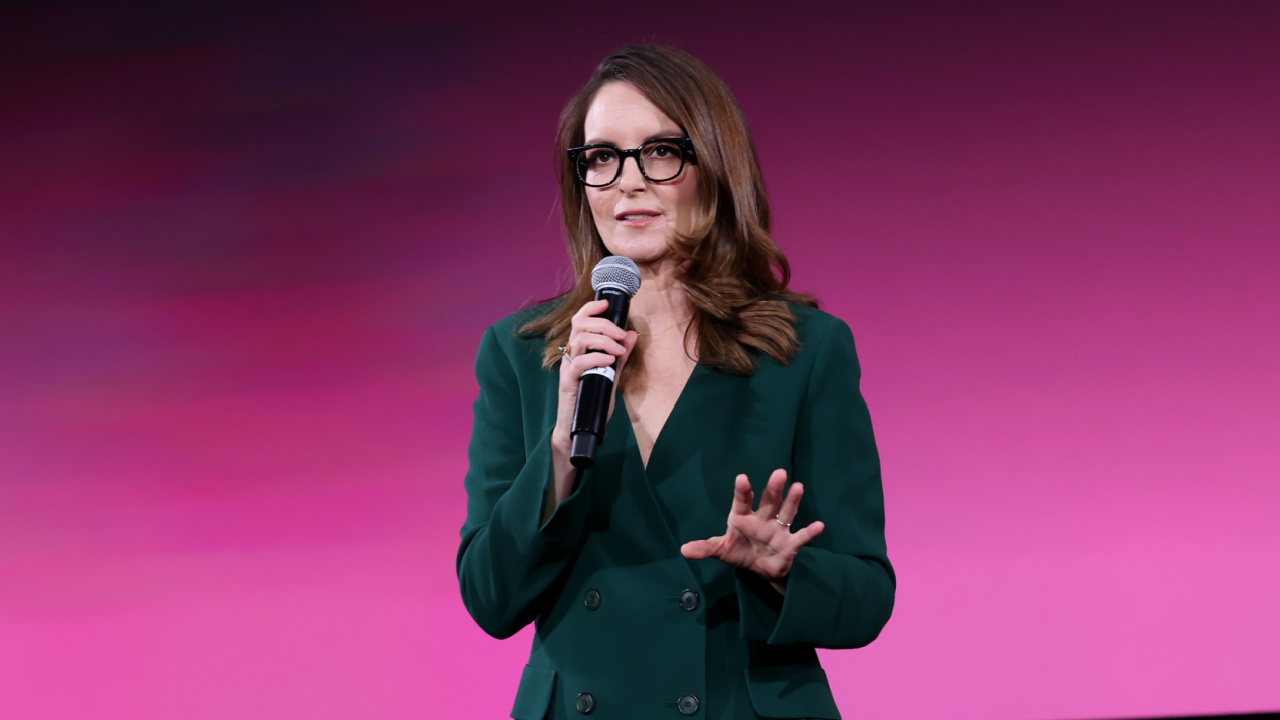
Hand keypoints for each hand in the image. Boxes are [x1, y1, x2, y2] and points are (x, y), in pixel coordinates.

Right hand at [546, 299, 637, 516]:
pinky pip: (579, 364)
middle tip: (621, 333)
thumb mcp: (611, 375)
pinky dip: (596, 358)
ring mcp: (567, 368)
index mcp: (579, 350)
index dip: (591, 308)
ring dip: (603, 340)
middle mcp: (570, 355)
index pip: (580, 320)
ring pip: (579, 340)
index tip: (607, 305)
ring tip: (618, 349)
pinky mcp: (568, 383)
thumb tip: (632, 334)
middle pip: (579, 324)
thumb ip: (620, 356)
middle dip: (603, 323)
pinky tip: (610, 361)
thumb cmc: (592, 400)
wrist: (577, 429)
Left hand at [680, 469, 824, 593]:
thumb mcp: (721, 550)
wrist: (760, 570)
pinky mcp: (790, 544)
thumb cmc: (739, 552)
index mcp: (743, 517)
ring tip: (798, 487)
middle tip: (779, 473)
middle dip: (773, 488)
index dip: (742, 490)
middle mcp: (762, 519)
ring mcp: (777, 530)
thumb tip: (684, 550)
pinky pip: (801, 537)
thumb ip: (705, 548)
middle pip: (769, 501)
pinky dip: (810, 532)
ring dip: (792, 500)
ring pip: (786, 512)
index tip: (742, 478)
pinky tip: (819, 525)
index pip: (742, 501)